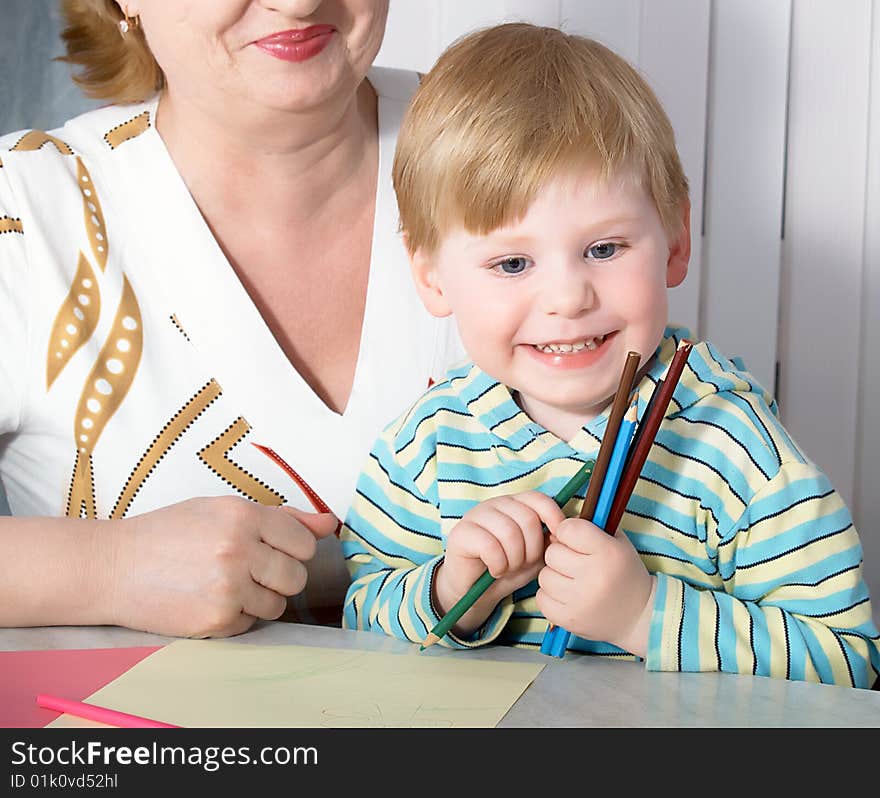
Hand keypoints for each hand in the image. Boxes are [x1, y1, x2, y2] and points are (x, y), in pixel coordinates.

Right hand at [107, 496, 337, 637]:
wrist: (112, 567)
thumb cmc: (169, 533)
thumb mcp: (222, 510)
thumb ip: (283, 518)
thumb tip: (330, 524)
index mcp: (243, 516)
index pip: (304, 543)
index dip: (292, 549)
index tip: (272, 550)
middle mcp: (238, 550)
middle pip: (297, 577)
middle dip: (280, 576)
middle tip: (250, 569)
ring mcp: (227, 588)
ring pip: (278, 604)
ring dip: (259, 598)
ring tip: (225, 583)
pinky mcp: (215, 620)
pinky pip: (251, 623)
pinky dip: (236, 616)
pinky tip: (209, 599)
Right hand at [434, 491, 564, 634]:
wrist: (474, 591)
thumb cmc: (506, 570)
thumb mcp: (534, 557)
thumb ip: (547, 542)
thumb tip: (561, 534)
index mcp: (514, 504)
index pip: (539, 499)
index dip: (553, 517)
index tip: (557, 542)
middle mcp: (495, 504)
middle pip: (527, 519)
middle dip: (532, 550)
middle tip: (523, 565)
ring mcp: (476, 515)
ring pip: (509, 532)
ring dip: (514, 559)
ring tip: (508, 568)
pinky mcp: (461, 532)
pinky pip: (490, 546)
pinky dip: (498, 564)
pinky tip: (494, 570)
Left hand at [537, 518, 655, 655]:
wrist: (639, 615)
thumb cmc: (624, 572)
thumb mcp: (617, 542)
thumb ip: (588, 526)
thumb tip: (554, 526)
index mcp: (608, 553)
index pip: (569, 529)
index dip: (568, 531)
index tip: (575, 539)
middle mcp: (593, 577)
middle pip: (552, 553)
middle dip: (561, 554)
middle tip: (575, 562)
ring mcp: (580, 601)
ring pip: (544, 576)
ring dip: (554, 575)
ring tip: (572, 580)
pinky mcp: (569, 620)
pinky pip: (541, 598)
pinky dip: (550, 596)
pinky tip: (567, 596)